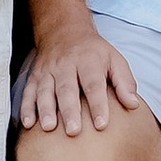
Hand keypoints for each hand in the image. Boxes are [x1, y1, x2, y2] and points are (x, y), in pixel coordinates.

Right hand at [18, 17, 142, 134]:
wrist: (64, 30)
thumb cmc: (94, 52)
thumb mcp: (114, 59)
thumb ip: (125, 82)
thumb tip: (133, 105)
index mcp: (88, 61)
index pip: (94, 84)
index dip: (98, 104)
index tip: (101, 124)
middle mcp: (66, 65)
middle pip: (67, 89)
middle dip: (69, 110)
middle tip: (73, 131)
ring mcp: (48, 70)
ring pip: (45, 91)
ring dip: (46, 110)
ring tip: (49, 128)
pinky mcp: (34, 76)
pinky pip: (28, 91)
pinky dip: (26, 107)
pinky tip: (27, 124)